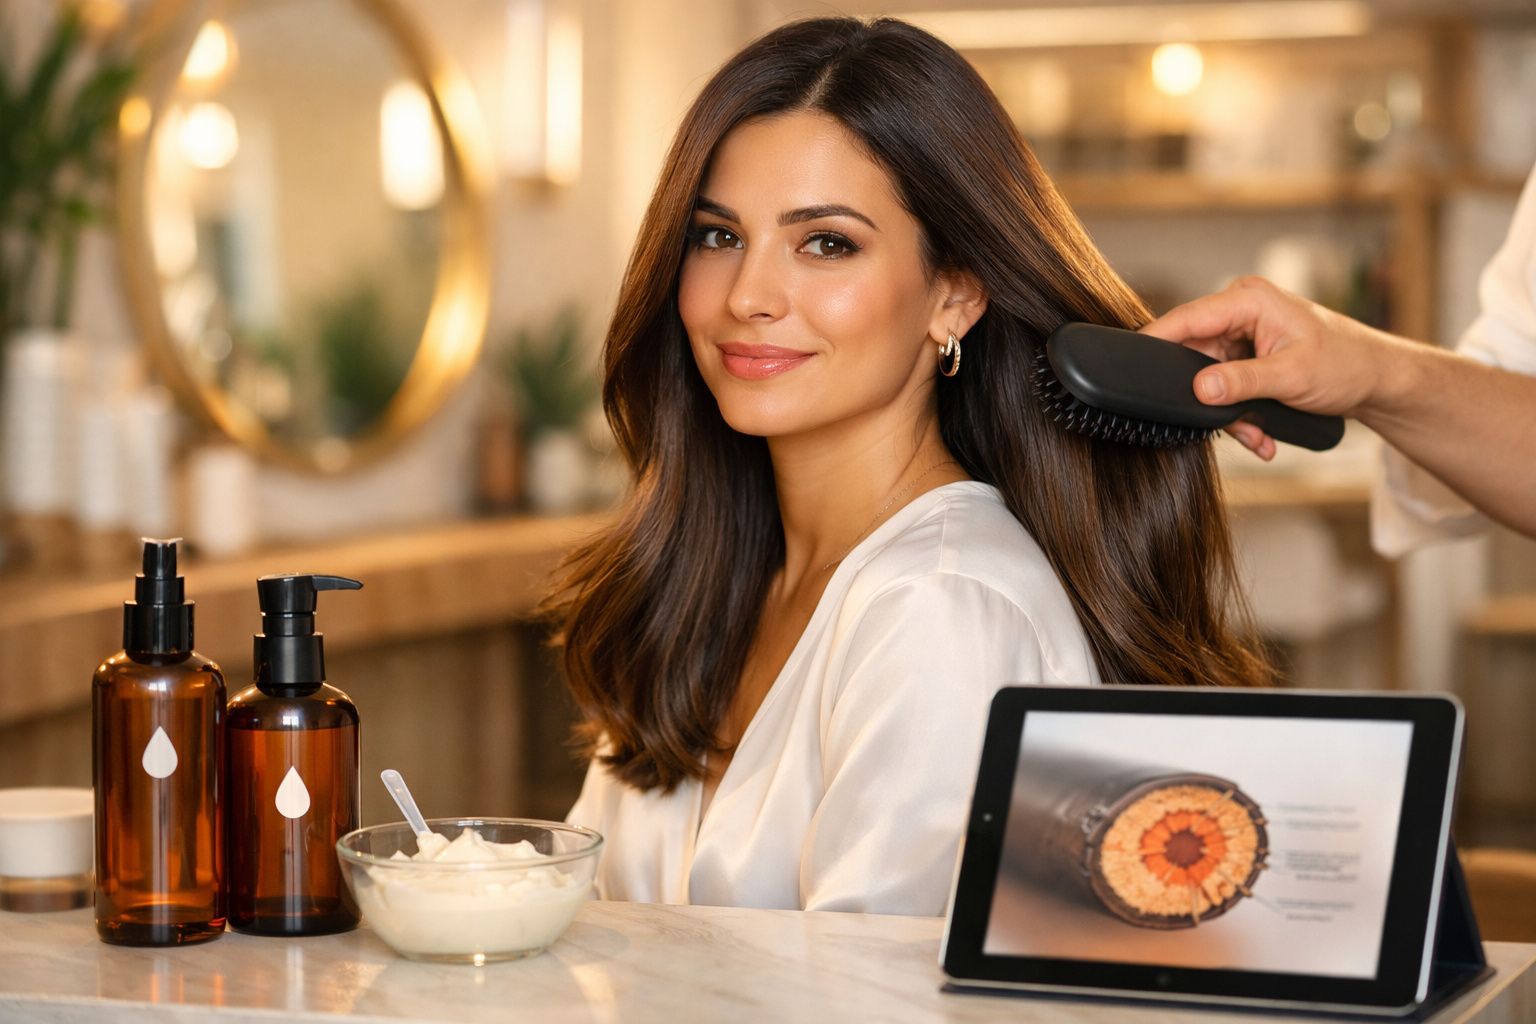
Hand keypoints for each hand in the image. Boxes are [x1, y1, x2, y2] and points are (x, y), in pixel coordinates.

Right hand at [1141, 276, 1407, 459]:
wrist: (1378, 379)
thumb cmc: (1346, 365)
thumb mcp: (1292, 377)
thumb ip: (1242, 382)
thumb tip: (1200, 389)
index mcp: (1249, 300)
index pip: (1187, 318)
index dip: (1156, 341)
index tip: (1131, 366)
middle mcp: (1241, 311)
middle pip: (1194, 354)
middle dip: (1207, 396)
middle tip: (1226, 426)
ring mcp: (1243, 334)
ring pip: (1209, 377)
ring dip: (1228, 412)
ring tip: (1257, 435)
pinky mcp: (1248, 355)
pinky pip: (1226, 385)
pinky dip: (1239, 412)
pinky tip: (1261, 433)